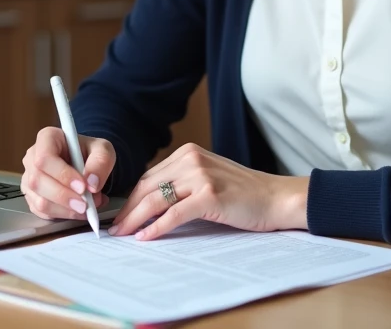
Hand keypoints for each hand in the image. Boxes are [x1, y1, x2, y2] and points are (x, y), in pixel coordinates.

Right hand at [20, 127, 114, 220]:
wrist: (86, 164)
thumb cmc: (90, 153)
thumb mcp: (103, 150)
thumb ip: (101, 162)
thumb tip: (91, 184)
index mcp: (47, 138)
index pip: (44, 158)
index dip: (62, 174)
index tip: (82, 186)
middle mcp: (32, 158)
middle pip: (38, 181)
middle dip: (64, 197)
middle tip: (86, 204)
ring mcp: (30, 179)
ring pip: (39, 201)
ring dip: (65, 209)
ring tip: (87, 207)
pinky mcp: (32, 197)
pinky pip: (42, 212)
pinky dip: (63, 215)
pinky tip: (78, 211)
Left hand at [109, 144, 307, 240]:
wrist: (277, 198)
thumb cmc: (245, 194)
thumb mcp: (209, 178)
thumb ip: (183, 183)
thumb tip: (151, 205)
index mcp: (188, 153)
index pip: (150, 176)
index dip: (131, 197)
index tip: (119, 215)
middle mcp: (191, 159)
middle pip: (148, 187)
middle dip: (128, 210)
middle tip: (114, 229)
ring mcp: (200, 175)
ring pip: (156, 199)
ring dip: (135, 219)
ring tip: (122, 234)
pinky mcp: (209, 195)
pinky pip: (174, 214)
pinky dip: (156, 227)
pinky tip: (145, 237)